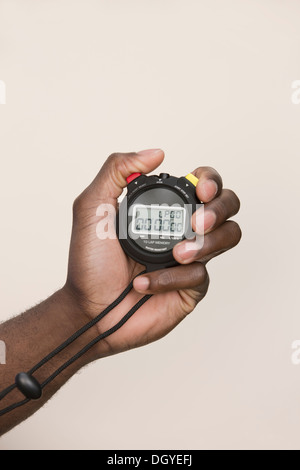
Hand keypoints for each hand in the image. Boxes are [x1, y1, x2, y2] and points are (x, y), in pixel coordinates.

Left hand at [64, 149, 240, 359]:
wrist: (90, 309)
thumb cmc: (89, 263)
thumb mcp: (92, 207)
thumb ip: (117, 170)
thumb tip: (156, 153)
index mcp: (163, 207)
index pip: (202, 183)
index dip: (210, 181)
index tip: (200, 191)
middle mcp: (181, 229)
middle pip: (227, 206)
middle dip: (218, 210)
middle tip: (196, 225)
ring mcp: (190, 257)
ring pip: (229, 236)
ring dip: (206, 244)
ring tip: (175, 256)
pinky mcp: (192, 286)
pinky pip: (201, 275)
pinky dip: (171, 278)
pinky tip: (145, 283)